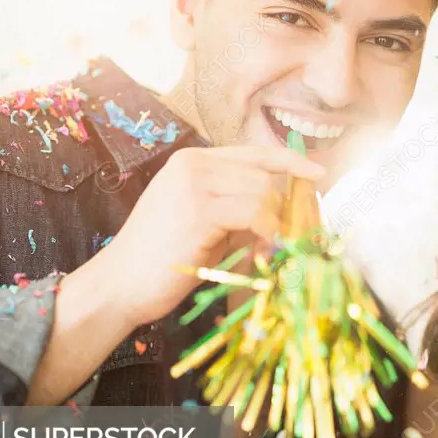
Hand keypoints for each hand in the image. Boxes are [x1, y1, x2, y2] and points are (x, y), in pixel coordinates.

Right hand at [93, 145, 324, 330]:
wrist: (120, 284)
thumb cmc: (163, 259)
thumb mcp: (205, 221)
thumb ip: (238, 206)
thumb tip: (286, 208)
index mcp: (192, 162)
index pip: (253, 152)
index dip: (290, 162)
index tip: (318, 175)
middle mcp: (192, 164)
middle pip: (263, 175)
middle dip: (282, 209)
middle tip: (282, 241)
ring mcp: (194, 184)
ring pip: (263, 193)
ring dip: (274, 226)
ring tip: (265, 252)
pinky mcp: (199, 210)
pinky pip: (255, 214)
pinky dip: (267, 234)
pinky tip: (260, 253)